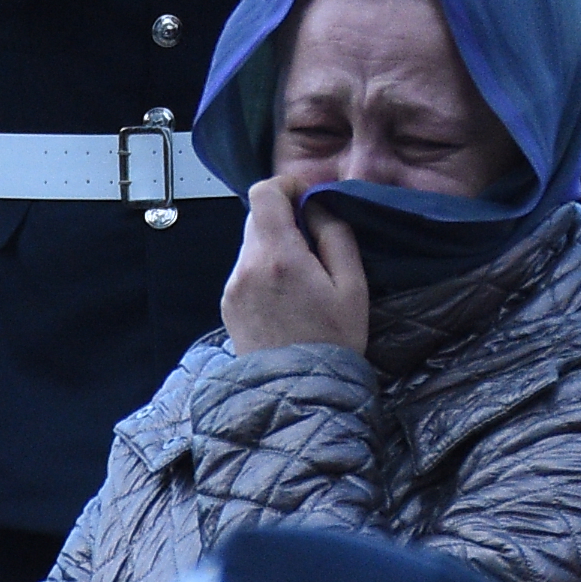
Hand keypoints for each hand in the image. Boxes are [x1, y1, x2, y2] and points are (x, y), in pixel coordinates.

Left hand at [220, 177, 370, 354]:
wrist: (298, 395)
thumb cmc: (334, 341)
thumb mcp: (352, 286)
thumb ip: (335, 235)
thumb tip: (317, 205)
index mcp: (278, 255)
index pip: (264, 192)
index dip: (287, 186)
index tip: (308, 201)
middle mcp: (246, 266)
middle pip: (258, 218)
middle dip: (286, 222)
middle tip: (315, 248)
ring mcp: (232, 287)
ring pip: (252, 245)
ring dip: (276, 249)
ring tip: (303, 283)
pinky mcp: (227, 306)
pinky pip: (246, 271)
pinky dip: (265, 272)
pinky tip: (286, 301)